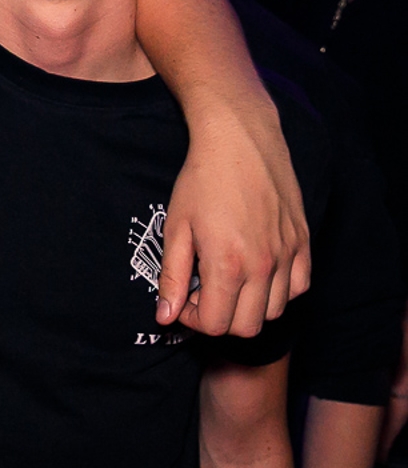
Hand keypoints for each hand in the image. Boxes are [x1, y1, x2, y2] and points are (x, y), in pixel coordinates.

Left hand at [156, 106, 308, 335]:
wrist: (240, 141)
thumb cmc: (201, 181)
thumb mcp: (176, 228)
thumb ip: (172, 276)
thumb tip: (165, 316)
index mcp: (228, 264)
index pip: (217, 324)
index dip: (193, 320)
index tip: (183, 300)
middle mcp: (264, 265)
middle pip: (247, 326)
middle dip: (220, 318)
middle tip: (203, 292)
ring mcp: (288, 254)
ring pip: (276, 311)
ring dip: (249, 307)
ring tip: (228, 281)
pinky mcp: (303, 241)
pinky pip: (299, 287)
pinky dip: (279, 291)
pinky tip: (256, 271)